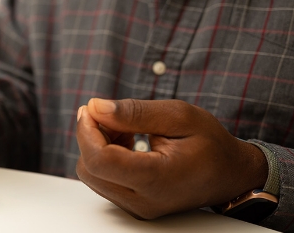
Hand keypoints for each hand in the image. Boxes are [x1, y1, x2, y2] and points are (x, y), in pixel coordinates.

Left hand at [76, 98, 267, 218]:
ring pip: (92, 175)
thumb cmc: (210, 144)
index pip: (100, 160)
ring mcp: (137, 208)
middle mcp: (144, 202)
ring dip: (98, 146)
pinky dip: (104, 156)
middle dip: (91, 136)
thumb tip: (95, 107)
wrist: (230, 174)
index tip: (91, 109)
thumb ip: (134, 112)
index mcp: (157, 179)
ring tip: (126, 129)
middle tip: (112, 115)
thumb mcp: (178, 116)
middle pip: (89, 168)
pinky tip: (126, 142)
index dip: (87, 130)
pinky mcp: (132, 206)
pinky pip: (102, 180)